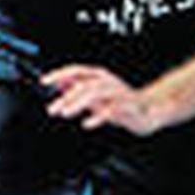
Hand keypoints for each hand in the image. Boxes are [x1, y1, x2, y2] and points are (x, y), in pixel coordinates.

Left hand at [41, 63, 160, 134]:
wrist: (150, 111)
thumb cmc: (121, 103)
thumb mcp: (96, 95)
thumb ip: (79, 89)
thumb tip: (59, 84)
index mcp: (99, 77)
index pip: (76, 70)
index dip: (59, 74)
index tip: (45, 81)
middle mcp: (107, 81)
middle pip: (83, 84)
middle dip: (65, 96)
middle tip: (52, 108)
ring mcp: (118, 92)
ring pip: (95, 93)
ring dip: (77, 102)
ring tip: (65, 113)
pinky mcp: (127, 106)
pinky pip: (111, 110)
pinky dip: (97, 116)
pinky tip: (87, 123)